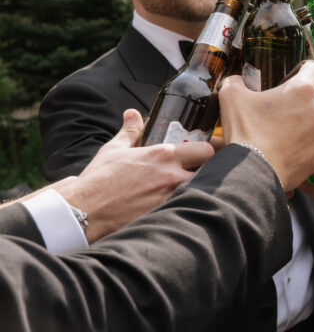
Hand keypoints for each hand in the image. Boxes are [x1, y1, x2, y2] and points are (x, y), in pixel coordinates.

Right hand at [54, 109, 214, 242]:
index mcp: (164, 155)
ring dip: (198, 191)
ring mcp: (171, 199)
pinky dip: (187, 209)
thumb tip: (132, 114)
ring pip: (201, 193)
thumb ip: (130, 131)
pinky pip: (187, 211)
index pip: (205, 150)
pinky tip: (180, 211)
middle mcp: (173, 176)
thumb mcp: (114, 150)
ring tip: (190, 193)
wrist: (86, 211)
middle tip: (199, 176)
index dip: (207, 153)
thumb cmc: (99, 180)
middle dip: (208, 173)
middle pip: (210, 173)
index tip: (202, 157)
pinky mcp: (166, 217)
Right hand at [219, 60, 313, 190]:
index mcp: (302, 90)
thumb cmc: (245, 132)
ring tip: (281, 135)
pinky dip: (304, 146)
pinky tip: (287, 150)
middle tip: (278, 114)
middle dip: (299, 103)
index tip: (296, 77)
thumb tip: (237, 81)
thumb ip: (236, 82)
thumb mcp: (231, 97)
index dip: (304, 70)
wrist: (254, 172)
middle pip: (313, 98)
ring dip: (303, 125)